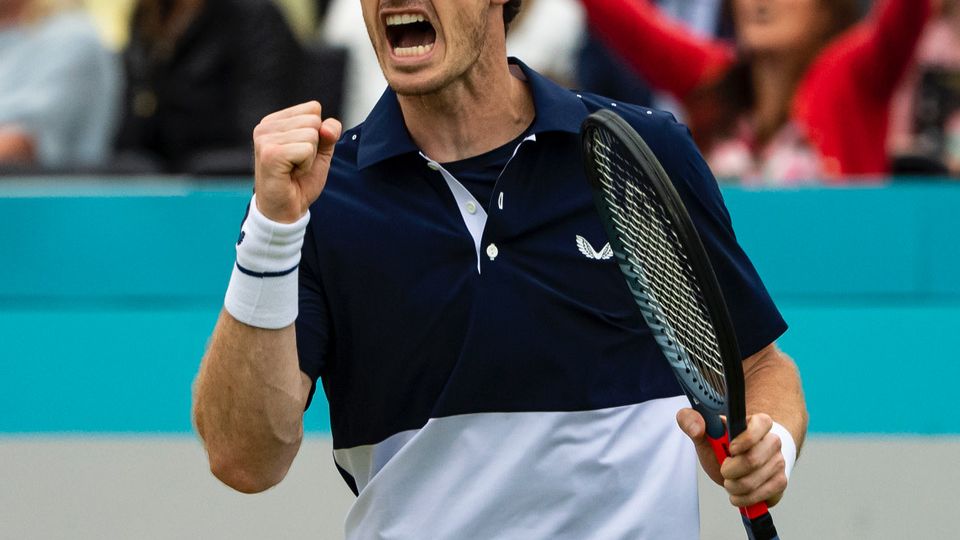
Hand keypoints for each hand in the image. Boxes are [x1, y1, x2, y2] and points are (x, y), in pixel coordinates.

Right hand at [253, 101, 341, 222]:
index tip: (301, 152)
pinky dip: (306, 165)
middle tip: (297, 164)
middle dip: (314, 146)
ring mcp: (265, 139)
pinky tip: (291, 174)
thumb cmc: (300, 181)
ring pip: (311, 135)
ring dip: (309, 157)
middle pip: (313, 120)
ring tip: (293, 169)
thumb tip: (327, 128)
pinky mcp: (270, 153)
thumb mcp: (320, 152)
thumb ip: (329, 133)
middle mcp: (266, 126)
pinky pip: (306, 149)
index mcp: (275, 121)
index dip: (318, 133)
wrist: (286, 210)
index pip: (313, 108)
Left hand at [677, 409, 787, 507]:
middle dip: (729, 470)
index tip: (730, 449)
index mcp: (756, 422)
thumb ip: (691, 421)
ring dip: (733, 486)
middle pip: (752, 460)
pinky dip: (743, 498)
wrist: (736, 466)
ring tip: (729, 481)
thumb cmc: (721, 446)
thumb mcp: (704, 434)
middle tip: (724, 469)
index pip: (761, 424)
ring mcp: (779, 461)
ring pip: (753, 481)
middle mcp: (772, 440)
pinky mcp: (781, 481)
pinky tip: (738, 493)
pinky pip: (761, 495)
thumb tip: (696, 426)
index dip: (745, 439)